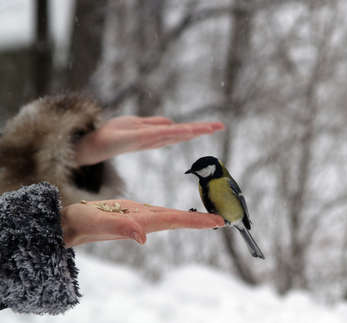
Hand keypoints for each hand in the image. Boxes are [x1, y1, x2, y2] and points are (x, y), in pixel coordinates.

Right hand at [61, 200, 224, 247]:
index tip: (218, 222)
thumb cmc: (84, 223)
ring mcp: (142, 219)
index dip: (197, 221)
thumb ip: (121, 228)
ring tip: (210, 218)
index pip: (176, 220)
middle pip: (179, 220)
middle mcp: (146, 222)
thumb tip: (143, 237)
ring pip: (172, 218)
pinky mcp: (135, 214)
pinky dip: (176, 214)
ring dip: (192, 218)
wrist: (72, 224)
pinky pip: (161, 214)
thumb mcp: (100, 222)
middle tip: (223, 219)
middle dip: (201, 221)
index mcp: (143, 222)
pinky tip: (181, 214)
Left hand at [75, 116, 224, 165]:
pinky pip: (160, 134)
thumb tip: (172, 122)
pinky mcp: (138, 138)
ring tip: (210, 127)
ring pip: (175, 134)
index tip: (217, 126)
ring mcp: (148, 139)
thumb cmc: (113, 134)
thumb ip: (153, 123)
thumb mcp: (136, 124)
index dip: (199, 129)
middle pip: (183, 134)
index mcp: (157, 135)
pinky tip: (186, 129)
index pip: (181, 131)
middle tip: (221, 126)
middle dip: (202, 130)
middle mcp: (155, 139)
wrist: (94, 144)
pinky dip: (174, 132)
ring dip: (193, 131)